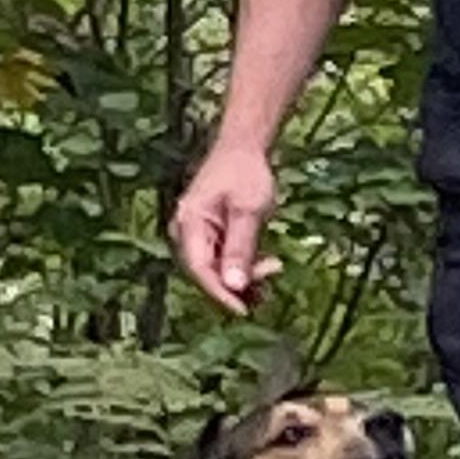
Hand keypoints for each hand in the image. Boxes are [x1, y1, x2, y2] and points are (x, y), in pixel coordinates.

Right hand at [172, 138, 277, 314]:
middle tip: (271, 278)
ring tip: (273, 270)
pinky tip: (267, 266)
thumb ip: (241, 247)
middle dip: (237, 283)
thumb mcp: (248, 209)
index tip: (243, 310)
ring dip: (244, 277)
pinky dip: (244, 267)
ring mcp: (196, 236)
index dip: (221, 294)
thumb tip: (235, 286)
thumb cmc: (245, 172)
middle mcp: (186, 233)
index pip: (200, 269)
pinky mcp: (210, 237)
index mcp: (188, 224)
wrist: (243, 148)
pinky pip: (224, 261)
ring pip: (217, 270)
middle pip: (207, 273)